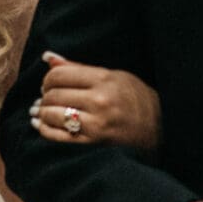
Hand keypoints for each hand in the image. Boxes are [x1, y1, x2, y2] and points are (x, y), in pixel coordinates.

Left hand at [33, 52, 161, 150]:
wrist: (160, 129)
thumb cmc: (136, 99)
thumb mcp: (113, 76)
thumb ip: (79, 67)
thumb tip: (47, 57)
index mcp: (105, 80)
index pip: (59, 75)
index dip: (48, 79)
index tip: (50, 83)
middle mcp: (100, 101)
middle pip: (53, 95)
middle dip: (44, 97)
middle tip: (46, 98)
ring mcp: (96, 125)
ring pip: (52, 115)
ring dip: (42, 113)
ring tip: (42, 112)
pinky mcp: (93, 144)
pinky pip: (57, 136)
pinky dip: (44, 130)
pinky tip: (42, 125)